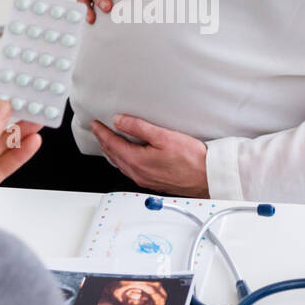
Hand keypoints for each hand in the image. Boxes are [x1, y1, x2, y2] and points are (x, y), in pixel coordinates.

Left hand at [90, 114, 208, 196]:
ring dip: (112, 151)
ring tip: (108, 141)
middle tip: (98, 130)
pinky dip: (123, 160)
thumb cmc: (192, 159)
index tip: (96, 124)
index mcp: (138, 162)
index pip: (112, 144)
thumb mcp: (164, 136)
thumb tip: (120, 121)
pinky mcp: (153, 182)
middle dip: (104, 141)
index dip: (102, 132)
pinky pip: (130, 170)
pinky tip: (126, 155)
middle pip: (114, 155)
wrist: (208, 177)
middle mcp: (138, 174)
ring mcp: (145, 180)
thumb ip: (139, 127)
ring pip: (121, 164)